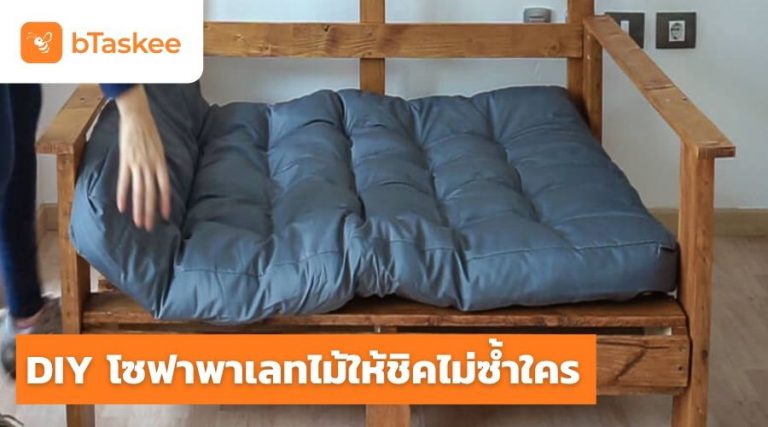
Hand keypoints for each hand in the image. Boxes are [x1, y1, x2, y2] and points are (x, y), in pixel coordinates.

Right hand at [114, 85, 170, 230]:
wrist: (137, 116)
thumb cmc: (150, 132)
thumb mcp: (160, 149)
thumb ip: (159, 165)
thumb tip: (159, 179)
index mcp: (161, 163)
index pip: (164, 187)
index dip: (164, 202)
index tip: (165, 216)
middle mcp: (150, 166)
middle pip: (151, 193)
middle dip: (150, 211)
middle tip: (149, 227)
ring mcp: (137, 164)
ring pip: (139, 191)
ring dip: (139, 208)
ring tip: (138, 222)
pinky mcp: (125, 161)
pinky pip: (124, 181)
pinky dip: (123, 195)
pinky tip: (122, 208)